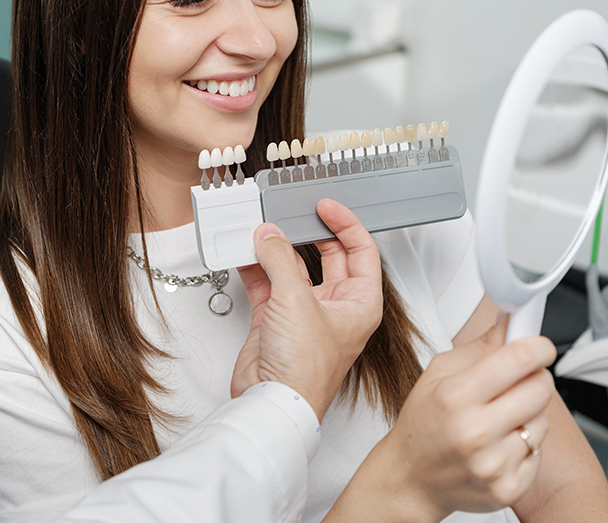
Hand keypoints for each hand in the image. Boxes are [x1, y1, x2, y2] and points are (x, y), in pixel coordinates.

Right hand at [230, 198, 382, 421]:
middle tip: (293, 213)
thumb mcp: (296, 301)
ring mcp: (304, 311)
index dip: (345, 224)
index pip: (361, 251)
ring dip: (276, 249)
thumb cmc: (304, 371)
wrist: (271, 402)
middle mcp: (335, 306)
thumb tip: (269, 235)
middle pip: (327, 256)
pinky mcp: (276, 318)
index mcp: (359, 302)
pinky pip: (267, 282)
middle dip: (308, 233)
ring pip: (292, 267)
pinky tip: (246, 252)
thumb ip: (280, 259)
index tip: (325, 207)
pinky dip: (256, 266)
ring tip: (262, 230)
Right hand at [376, 317, 556, 519]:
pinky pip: (538, 453)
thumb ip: (479, 348)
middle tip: (520, 377)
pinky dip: (525, 444)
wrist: (412, 476)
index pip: (517, 360)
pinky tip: (500, 442)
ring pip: (542, 422)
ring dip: (529, 413)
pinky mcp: (508, 489)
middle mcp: (475, 431)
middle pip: (539, 389)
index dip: (537, 346)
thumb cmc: (423, 420)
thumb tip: (510, 323)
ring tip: (501, 416)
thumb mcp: (438, 373)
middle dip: (535, 377)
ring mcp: (493, 464)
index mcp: (455, 396)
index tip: (541, 345)